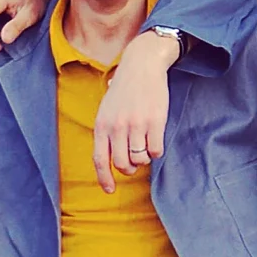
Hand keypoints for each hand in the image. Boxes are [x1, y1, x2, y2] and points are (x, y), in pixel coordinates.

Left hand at [95, 29, 179, 192]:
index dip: (104, 178)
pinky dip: (157, 150)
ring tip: (145, 145)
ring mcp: (136, 125)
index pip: (99, 160)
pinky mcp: (155, 121)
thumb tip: (108, 158)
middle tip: (135, 162)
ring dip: (145, 158)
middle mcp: (117, 127)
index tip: (109, 191)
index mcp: (102, 125)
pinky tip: (155, 140)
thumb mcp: (106, 109)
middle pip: (122, 164)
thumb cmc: (124, 89)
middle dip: (130, 169)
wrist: (142, 65)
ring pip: (141, 159)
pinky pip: (156, 150)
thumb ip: (106, 132)